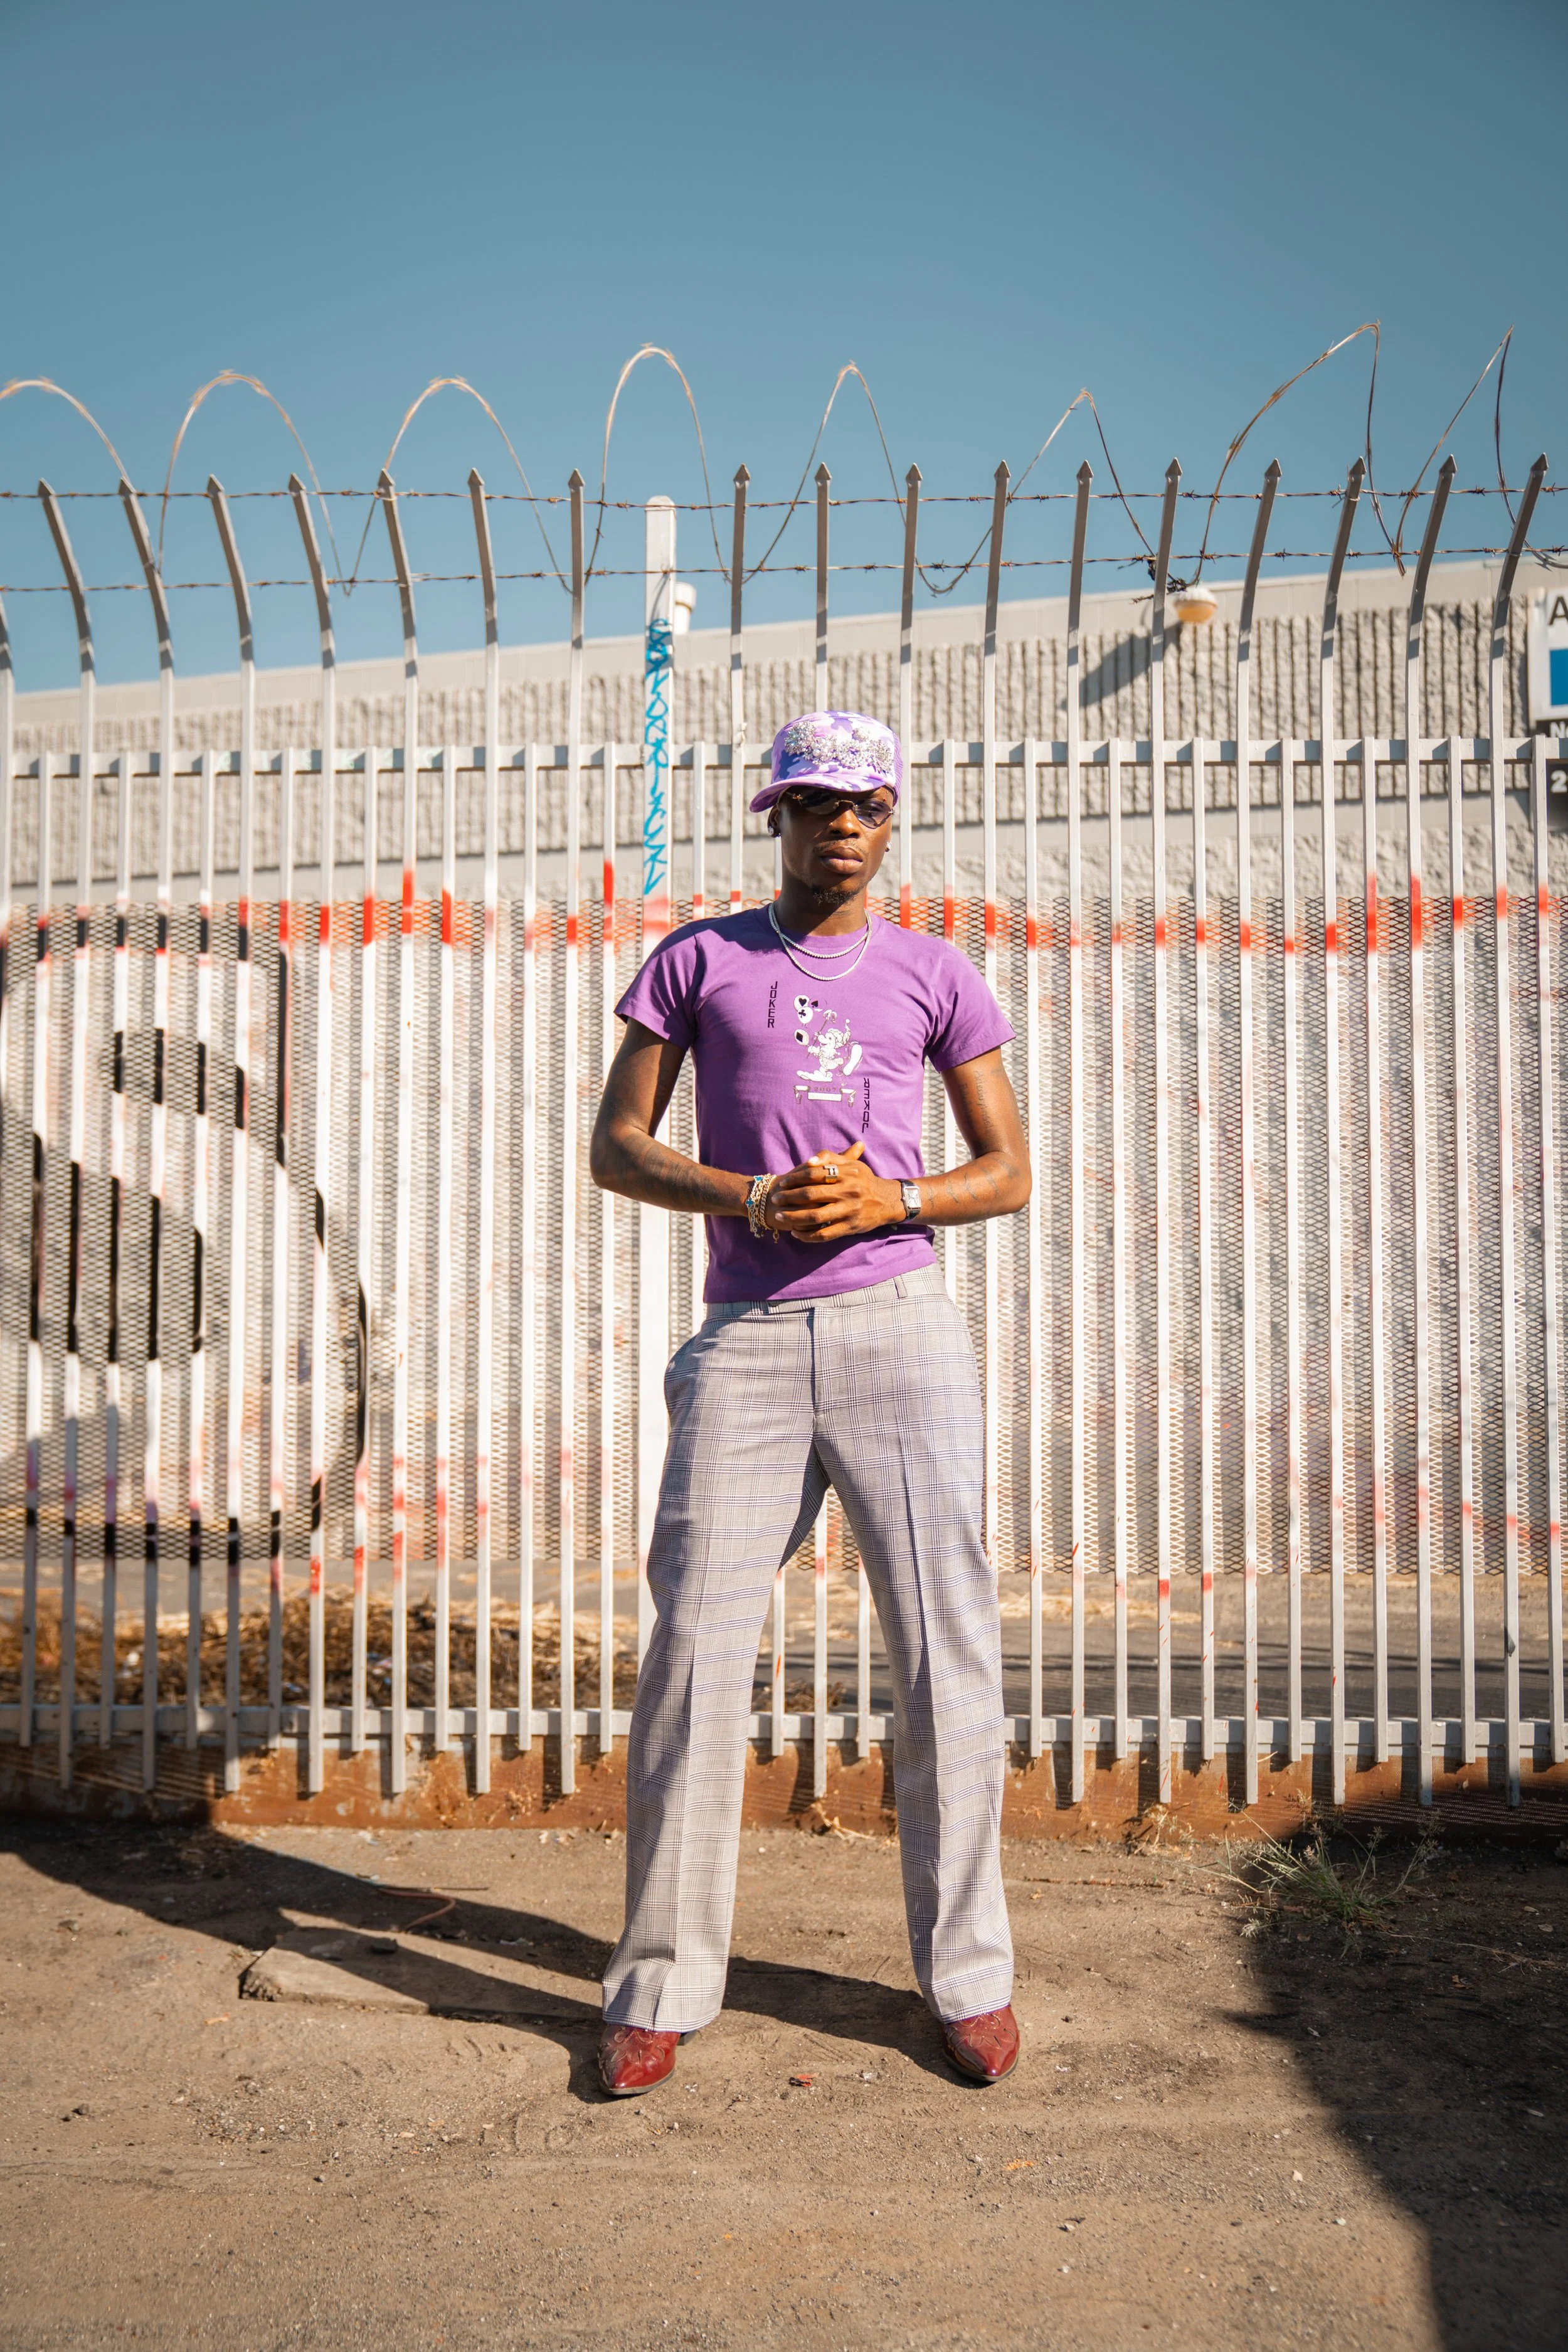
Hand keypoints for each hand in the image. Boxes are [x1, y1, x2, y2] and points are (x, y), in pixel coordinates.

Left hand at [765, 1139, 904, 1242]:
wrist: (888, 1201)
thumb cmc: (864, 1180)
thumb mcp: (852, 1164)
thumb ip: (831, 1158)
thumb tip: (809, 1161)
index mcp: (846, 1174)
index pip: (814, 1174)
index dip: (795, 1178)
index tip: (782, 1182)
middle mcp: (847, 1192)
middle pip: (811, 1195)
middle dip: (789, 1197)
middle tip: (775, 1199)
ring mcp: (848, 1211)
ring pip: (815, 1216)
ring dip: (794, 1217)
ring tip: (780, 1216)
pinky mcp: (850, 1227)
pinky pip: (824, 1234)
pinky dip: (807, 1235)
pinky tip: (796, 1233)